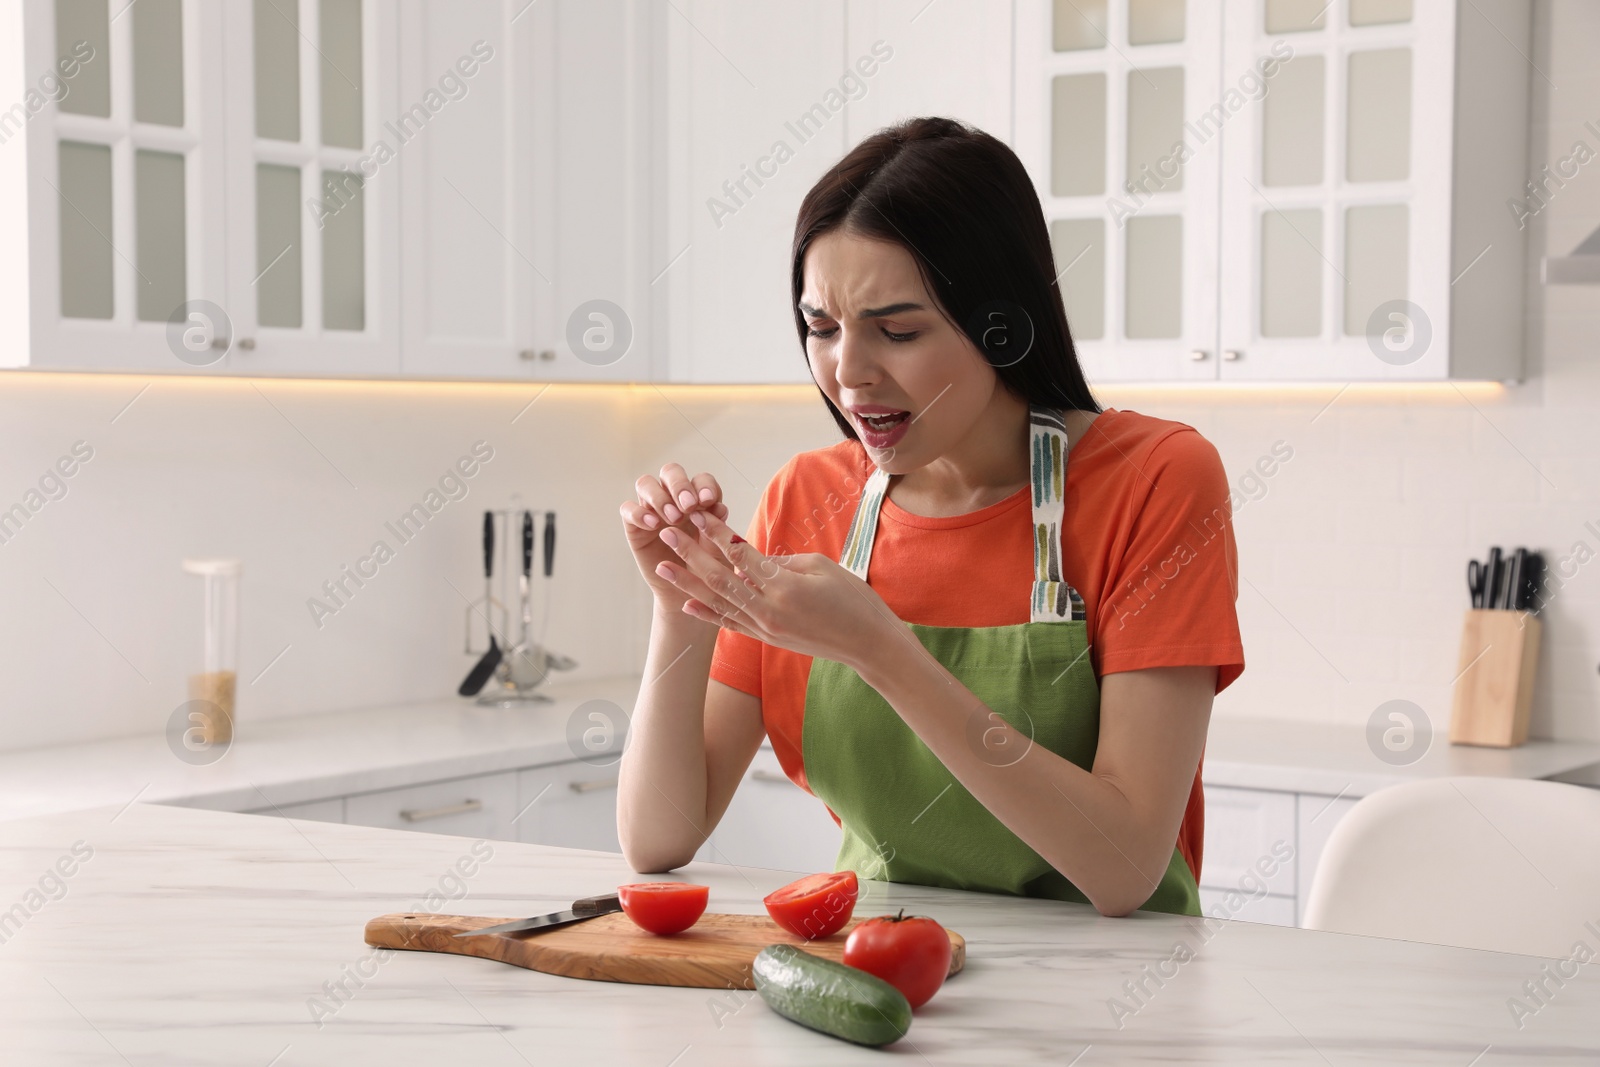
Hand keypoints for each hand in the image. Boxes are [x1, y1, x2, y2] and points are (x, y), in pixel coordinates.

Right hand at [619, 463, 729, 608]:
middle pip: (671, 472)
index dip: (704, 485)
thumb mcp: (717, 553)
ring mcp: (652, 509)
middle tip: (688, 505)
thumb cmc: (705, 570)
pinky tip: (654, 525)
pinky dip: (639, 513)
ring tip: (673, 518)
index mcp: (699, 500)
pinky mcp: (634, 524)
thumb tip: (719, 507)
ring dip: (660, 497)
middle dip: (680, 484)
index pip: (700, 480)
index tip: (708, 500)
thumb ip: (717, 531)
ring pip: (646, 484)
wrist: (685, 595)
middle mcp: (673, 498)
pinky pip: (628, 509)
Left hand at [654, 509, 903, 669]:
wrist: (867, 644)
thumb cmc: (853, 599)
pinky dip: (707, 614)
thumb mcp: (821, 567)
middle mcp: (769, 609)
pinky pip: (731, 624)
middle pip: (720, 576)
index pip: (741, 553)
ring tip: (662, 566)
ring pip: (718, 601)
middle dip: (691, 552)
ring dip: (688, 583)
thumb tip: (753, 557)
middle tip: (667, 531)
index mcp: (784, 585)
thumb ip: (782, 562)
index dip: (717, 532)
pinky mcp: (767, 639)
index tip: (698, 514)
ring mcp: (765, 628)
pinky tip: (686, 604)